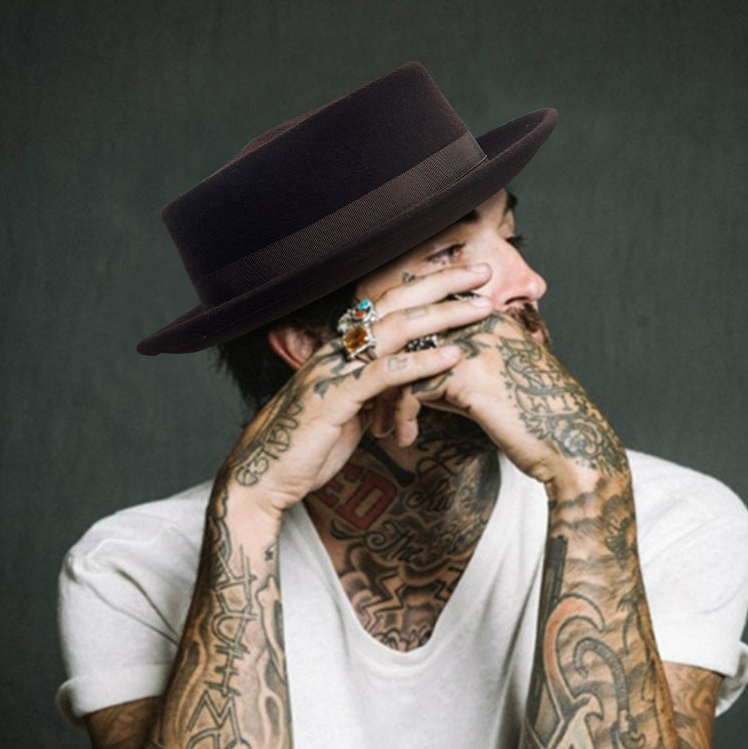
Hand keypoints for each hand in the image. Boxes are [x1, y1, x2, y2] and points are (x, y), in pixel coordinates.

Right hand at [218, 266, 495, 519]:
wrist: (265, 477)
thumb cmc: (306, 449)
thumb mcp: (348, 414)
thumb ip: (371, 395)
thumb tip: (397, 391)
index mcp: (341, 350)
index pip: (387, 305)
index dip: (425, 288)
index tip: (463, 279)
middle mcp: (338, 350)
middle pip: (395, 302)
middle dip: (442, 284)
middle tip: (483, 272)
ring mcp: (336, 370)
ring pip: (395, 329)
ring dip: (442, 315)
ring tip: (480, 307)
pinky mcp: (336, 397)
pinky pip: (384, 373)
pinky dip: (421, 363)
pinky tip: (451, 356)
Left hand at [398, 312, 628, 487]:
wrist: (567, 447)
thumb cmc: (530, 425)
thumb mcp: (486, 390)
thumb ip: (452, 374)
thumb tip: (415, 380)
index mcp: (488, 319)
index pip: (425, 326)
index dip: (400, 360)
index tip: (385, 392)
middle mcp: (479, 321)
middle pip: (410, 340)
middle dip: (384, 378)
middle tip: (372, 410)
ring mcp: (472, 342)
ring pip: (405, 363)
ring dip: (387, 400)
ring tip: (385, 430)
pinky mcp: (465, 372)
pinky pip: (412, 388)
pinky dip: (402, 416)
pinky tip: (405, 438)